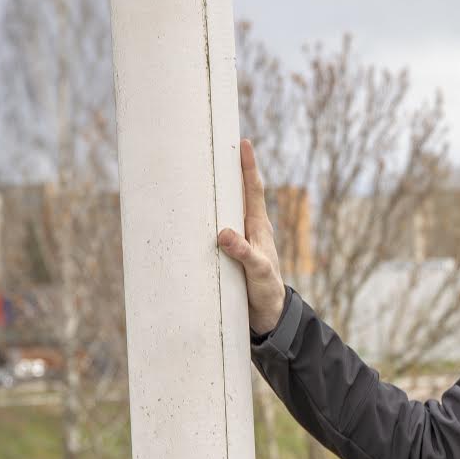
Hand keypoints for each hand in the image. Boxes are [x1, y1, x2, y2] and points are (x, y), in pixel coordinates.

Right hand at [217, 138, 285, 334]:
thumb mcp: (257, 272)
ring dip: (214, 190)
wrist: (268, 315)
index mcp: (259, 227)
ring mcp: (240, 239)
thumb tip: (224, 233)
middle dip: (229, 169)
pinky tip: (191, 212)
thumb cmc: (267, 291)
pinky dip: (205, 216)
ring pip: (226, 209)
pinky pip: (216, 228)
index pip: (253, 190)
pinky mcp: (230, 252)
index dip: (248, 166)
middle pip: (239, 192)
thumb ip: (244, 253)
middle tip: (216, 145)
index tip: (244, 143)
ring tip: (200, 170)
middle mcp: (250, 228)